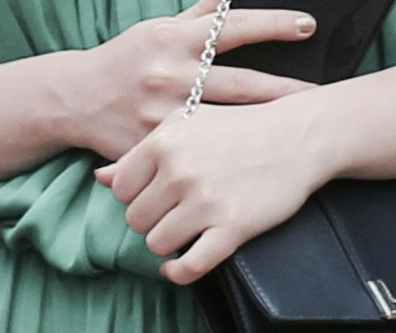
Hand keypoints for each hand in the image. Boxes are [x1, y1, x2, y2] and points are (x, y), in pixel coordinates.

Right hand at [48, 0, 315, 164]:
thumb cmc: (125, 59)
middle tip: (323, 93)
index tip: (307, 24)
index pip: (233, 26)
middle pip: (243, 83)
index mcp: (175, 39)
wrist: (76, 99)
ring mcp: (167, 113)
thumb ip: (201, 8)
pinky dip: (230, 156)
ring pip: (230, 121)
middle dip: (287, 88)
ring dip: (269, 124)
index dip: (273, 24)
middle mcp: (173, 74)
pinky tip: (256, 163)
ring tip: (303, 128)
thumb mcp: (159, 27)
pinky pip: (202, 151)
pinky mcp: (160, 146)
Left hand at [103, 87, 340, 286]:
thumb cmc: (237, 126)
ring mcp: (206, 201)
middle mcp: (180, 172)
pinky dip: (179, 272)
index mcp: (164, 142)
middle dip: (149, 221)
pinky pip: (190, 265)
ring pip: (157, 243)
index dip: (132, 196)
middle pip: (135, 219)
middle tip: (170, 214)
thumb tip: (100, 178)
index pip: (119, 189)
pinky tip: (179, 266)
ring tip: (181, 232)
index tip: (151, 196)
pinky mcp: (233, 228)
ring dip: (165, 244)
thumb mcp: (184, 122)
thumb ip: (140, 150)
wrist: (295, 136)